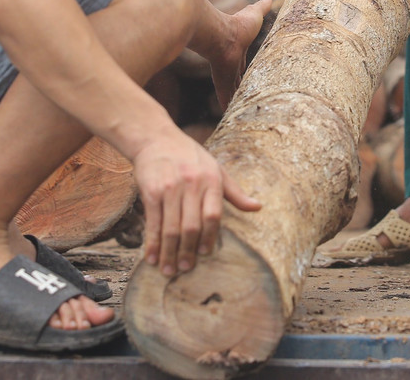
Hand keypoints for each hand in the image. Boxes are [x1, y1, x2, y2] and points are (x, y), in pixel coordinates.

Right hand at [132, 131, 261, 275]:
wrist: (156, 138)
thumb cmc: (190, 156)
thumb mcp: (216, 169)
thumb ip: (235, 192)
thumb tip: (258, 207)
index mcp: (211, 180)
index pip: (213, 215)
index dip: (210, 237)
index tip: (205, 253)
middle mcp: (191, 185)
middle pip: (191, 226)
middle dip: (188, 251)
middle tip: (185, 269)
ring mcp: (170, 189)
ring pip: (171, 228)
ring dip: (169, 253)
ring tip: (168, 270)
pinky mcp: (151, 191)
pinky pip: (153, 222)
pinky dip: (152, 243)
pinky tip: (151, 257)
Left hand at [204, 0, 273, 110]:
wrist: (222, 34)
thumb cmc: (238, 24)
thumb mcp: (254, 14)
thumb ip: (260, 7)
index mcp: (237, 53)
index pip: (242, 67)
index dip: (245, 73)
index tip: (249, 79)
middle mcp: (231, 66)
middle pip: (237, 83)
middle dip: (241, 91)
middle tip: (247, 102)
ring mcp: (227, 76)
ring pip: (232, 94)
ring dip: (236, 103)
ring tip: (241, 117)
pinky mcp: (224, 84)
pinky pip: (226, 100)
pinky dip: (227, 109)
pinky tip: (228, 119)